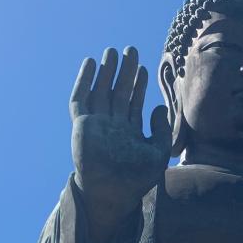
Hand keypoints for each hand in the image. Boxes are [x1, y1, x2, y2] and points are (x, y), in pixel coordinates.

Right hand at [70, 46, 171, 218]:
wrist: (112, 192)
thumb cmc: (136, 179)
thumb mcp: (158, 153)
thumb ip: (161, 130)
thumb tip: (158, 107)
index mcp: (129, 132)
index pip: (133, 102)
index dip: (139, 85)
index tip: (144, 68)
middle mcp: (112, 125)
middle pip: (118, 91)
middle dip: (124, 71)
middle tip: (131, 50)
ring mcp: (96, 124)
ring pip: (100, 91)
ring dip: (106, 71)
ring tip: (112, 51)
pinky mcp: (81, 125)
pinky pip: (80, 99)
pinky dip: (84, 81)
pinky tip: (90, 64)